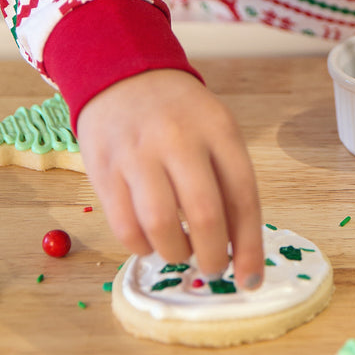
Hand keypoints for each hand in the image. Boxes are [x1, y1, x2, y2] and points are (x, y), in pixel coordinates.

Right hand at [76, 69, 263, 289]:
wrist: (122, 76)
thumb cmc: (178, 114)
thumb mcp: (215, 130)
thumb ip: (227, 180)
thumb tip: (238, 248)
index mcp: (218, 129)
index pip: (243, 195)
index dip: (249, 245)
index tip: (251, 279)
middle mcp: (179, 139)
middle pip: (205, 214)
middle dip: (213, 257)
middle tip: (213, 268)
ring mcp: (138, 153)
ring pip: (161, 226)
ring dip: (176, 254)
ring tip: (180, 252)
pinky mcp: (104, 169)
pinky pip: (125, 226)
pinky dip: (141, 247)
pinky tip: (150, 241)